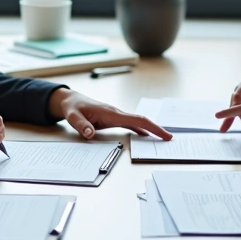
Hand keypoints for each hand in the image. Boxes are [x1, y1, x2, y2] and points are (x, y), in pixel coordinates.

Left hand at [48, 88, 172, 140]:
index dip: (152, 127)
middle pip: (141, 120)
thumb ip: (81, 125)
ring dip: (150, 129)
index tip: (164, 134)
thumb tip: (90, 134)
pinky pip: (131, 123)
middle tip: (169, 138)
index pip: (136, 120)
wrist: (70, 100)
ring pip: (138, 122)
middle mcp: (117, 113)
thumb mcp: (72, 117)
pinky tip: (145, 136)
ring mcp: (116, 115)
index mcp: (110, 113)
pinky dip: (140, 129)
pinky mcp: (113, 118)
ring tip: (162, 138)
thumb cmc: (72, 108)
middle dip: (156, 129)